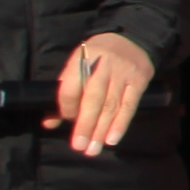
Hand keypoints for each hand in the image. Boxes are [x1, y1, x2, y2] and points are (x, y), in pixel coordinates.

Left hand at [55, 35, 153, 156]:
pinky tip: (112, 139)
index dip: (66, 108)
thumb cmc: (96, 57)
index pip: (71, 88)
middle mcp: (104, 64)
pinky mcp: (140, 79)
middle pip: (93, 99)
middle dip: (85, 125)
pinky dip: (121, 124)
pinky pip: (129, 106)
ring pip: (111, 105)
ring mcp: (124, 72)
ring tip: (93, 150)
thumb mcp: (76, 67)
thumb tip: (49, 123)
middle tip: (79, 146)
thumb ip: (64, 93)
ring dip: (101, 130)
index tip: (67, 122)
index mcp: (82, 58)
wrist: (130, 39)